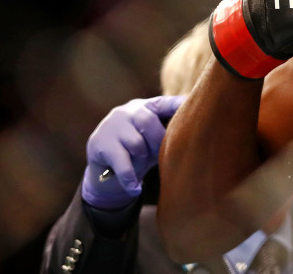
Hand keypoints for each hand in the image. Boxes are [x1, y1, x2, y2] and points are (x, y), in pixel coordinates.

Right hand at [81, 95, 184, 209]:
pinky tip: (135, 189)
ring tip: (140, 163)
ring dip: (142, 158)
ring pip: (136, 143)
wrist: (104, 169)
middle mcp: (127, 111)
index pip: (164, 103)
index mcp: (145, 107)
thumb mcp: (153, 141)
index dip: (177, 105)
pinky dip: (130, 179)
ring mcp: (111, 125)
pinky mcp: (100, 143)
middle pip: (148, 122)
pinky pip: (122, 163)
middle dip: (157, 141)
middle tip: (158, 153)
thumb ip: (168, 134)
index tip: (191, 104)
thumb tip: (192, 135)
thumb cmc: (137, 152)